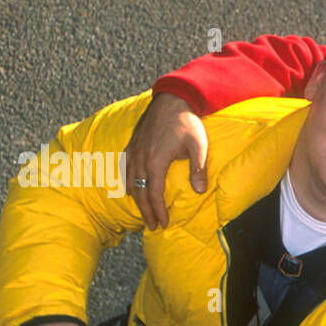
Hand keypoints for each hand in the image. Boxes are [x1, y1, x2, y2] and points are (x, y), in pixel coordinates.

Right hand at [124, 93, 208, 229]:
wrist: (172, 99)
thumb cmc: (187, 122)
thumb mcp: (199, 146)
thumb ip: (198, 169)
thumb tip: (199, 191)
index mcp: (156, 162)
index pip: (155, 194)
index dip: (158, 211)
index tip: (163, 224)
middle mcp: (141, 158)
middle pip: (141, 192)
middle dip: (146, 211)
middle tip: (152, 226)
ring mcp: (135, 150)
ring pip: (131, 181)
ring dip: (137, 199)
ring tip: (144, 212)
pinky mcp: (132, 143)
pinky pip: (126, 167)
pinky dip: (128, 182)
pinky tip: (131, 189)